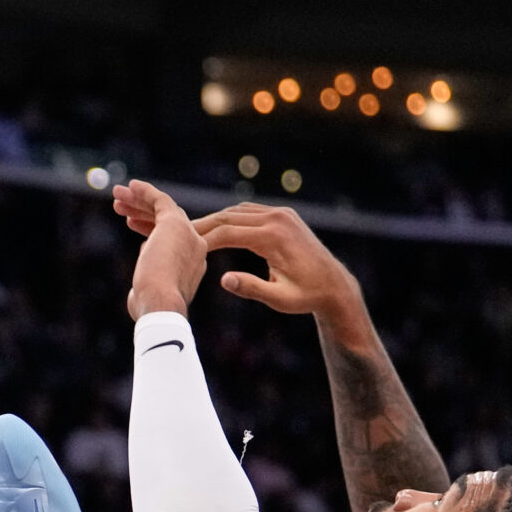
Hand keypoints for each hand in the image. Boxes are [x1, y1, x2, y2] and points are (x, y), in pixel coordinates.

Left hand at [112, 181, 207, 318]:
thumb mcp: (147, 296)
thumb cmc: (150, 308)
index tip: (131, 224)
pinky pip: (160, 200)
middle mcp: (195, 246)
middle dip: (143, 211)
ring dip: (138, 200)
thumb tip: (138, 278)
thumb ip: (146, 285)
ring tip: (117, 194)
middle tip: (121, 206)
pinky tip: (131, 185)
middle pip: (168, 221)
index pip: (172, 240)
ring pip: (163, 209)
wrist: (161, 306)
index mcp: (192, 265)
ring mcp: (187, 234)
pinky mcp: (174, 224)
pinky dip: (146, 191)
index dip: (150, 229)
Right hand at [193, 204, 361, 321]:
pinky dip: (230, 219)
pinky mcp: (283, 216)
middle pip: (229, 217)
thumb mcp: (279, 299)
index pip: (228, 233)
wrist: (334, 285)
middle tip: (176, 236)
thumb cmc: (306, 297)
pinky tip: (215, 229)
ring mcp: (281, 214)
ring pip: (237, 211)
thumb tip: (224, 280)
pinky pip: (249, 212)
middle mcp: (278, 219)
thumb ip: (252, 288)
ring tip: (191, 233)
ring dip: (214, 221)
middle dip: (202, 227)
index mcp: (274, 237)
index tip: (181, 251)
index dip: (202, 241)